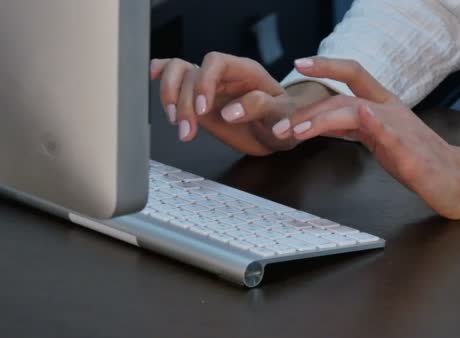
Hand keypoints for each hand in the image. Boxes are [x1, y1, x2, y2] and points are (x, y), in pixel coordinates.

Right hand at [150, 53, 331, 155]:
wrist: (279, 131)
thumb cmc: (285, 121)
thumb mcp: (283, 117)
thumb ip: (262, 109)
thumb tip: (229, 112)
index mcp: (245, 71)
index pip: (215, 62)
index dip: (204, 82)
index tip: (203, 110)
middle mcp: (223, 75)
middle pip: (190, 71)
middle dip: (184, 101)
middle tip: (187, 130)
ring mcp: (208, 85)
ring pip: (177, 74)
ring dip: (169, 98)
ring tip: (178, 126)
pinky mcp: (197, 99)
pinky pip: (175, 78)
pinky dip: (161, 77)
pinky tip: (151, 80)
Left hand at [280, 57, 459, 218]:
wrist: (455, 181)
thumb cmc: (416, 160)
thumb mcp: (376, 139)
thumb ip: (352, 127)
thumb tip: (320, 121)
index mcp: (382, 105)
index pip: (353, 75)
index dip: (327, 65)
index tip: (299, 63)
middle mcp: (390, 110)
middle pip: (346, 94)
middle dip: (310, 106)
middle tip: (281, 125)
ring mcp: (401, 129)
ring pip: (358, 111)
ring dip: (325, 119)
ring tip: (299, 131)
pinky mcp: (411, 152)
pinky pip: (392, 134)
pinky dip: (376, 123)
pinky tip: (363, 116)